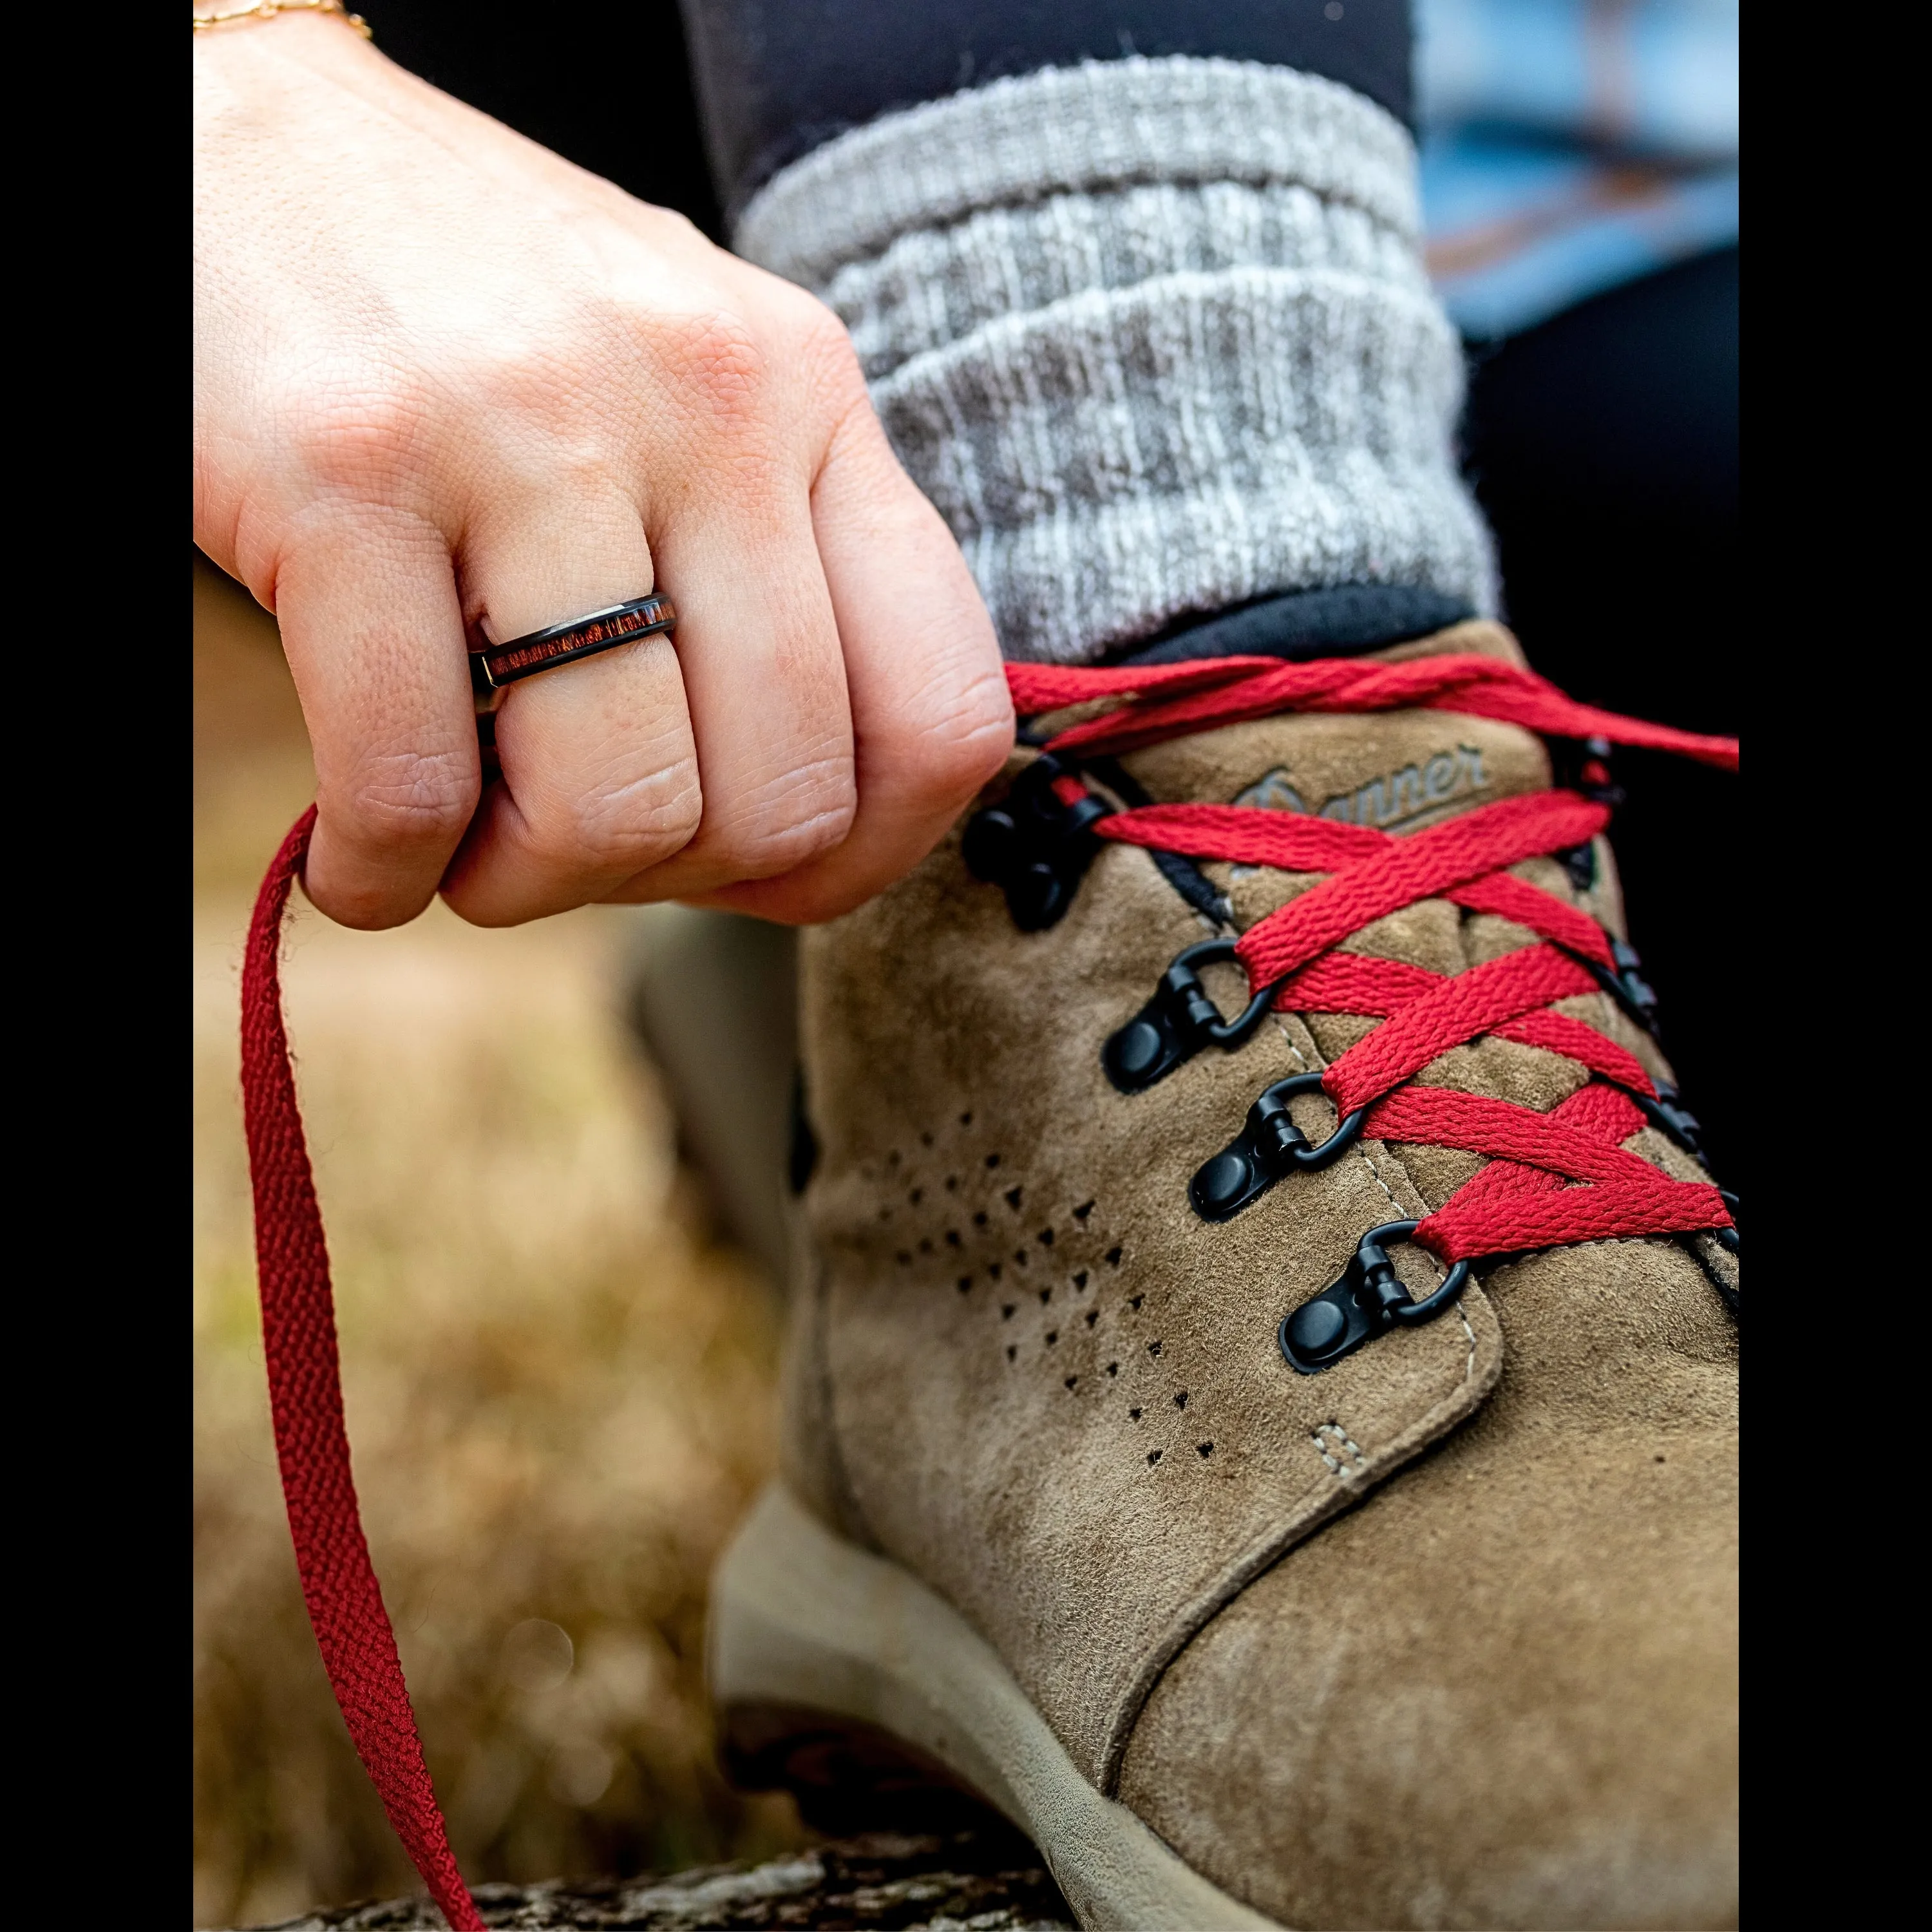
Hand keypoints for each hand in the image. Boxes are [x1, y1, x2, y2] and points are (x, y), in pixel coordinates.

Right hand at [195, 15, 1010, 927]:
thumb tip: (808, 833)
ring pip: (616, 811)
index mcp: (810, 398)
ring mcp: (530, 431)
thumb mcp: (689, 397)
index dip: (864, 856)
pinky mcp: (347, 472)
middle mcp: (705, 403)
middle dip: (672, 883)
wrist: (245, 144)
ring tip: (466, 847)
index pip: (943, 714)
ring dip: (528, 889)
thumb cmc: (482, 319)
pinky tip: (365, 857)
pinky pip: (414, 786)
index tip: (758, 873)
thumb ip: (777, 572)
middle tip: (576, 844)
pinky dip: (387, 875)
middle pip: (780, 796)